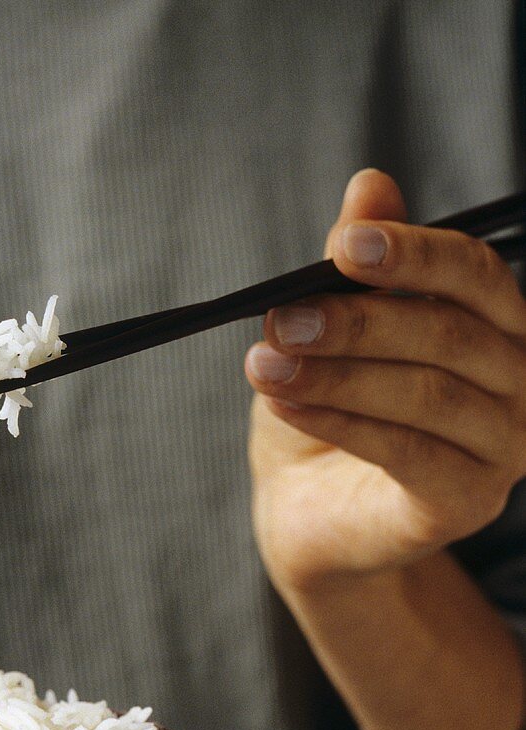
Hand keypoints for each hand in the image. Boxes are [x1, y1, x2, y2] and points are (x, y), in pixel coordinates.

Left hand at [245, 168, 525, 590]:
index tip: (342, 247)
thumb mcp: (332, 327)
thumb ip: (357, 264)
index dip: (414, 254)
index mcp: (496, 326)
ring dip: (337, 374)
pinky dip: (342, 422)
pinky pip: (408, 450)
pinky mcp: (470, 501)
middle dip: (355, 321)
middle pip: (448, 333)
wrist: (307, 510)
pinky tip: (288, 404)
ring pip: (426, 393)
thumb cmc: (327, 408)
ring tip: (265, 365)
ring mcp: (503, 447)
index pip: (475, 274)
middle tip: (279, 320)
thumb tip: (370, 183)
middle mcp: (518, 382)